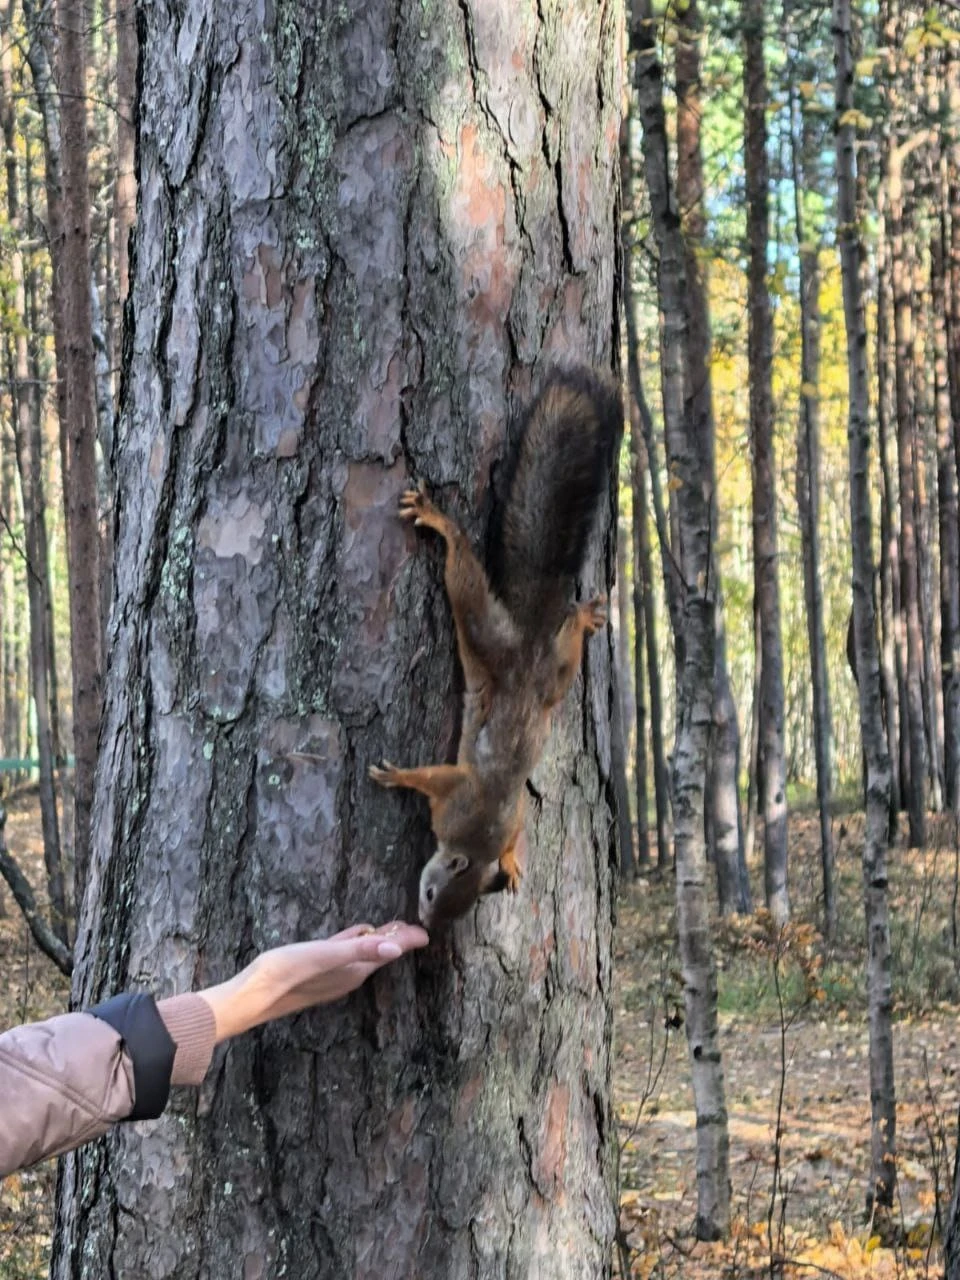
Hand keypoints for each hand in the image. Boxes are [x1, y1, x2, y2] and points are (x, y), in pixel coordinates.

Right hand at [200, 922, 428, 1042]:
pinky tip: (352, 938)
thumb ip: (359, 950)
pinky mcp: (313, 973)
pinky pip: (343, 956)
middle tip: (412, 927)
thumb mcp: (324, 956)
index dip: (405, 940)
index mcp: (352, 971)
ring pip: (361, 956)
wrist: (249, 997)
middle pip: (377, 954)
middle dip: (395, 941)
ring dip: (377, 942)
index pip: (386, 952)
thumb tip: (396, 950)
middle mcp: (345, 977)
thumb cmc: (284, 973)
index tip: (425, 932)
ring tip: (390, 929)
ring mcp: (329, 977)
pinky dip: (355, 944)